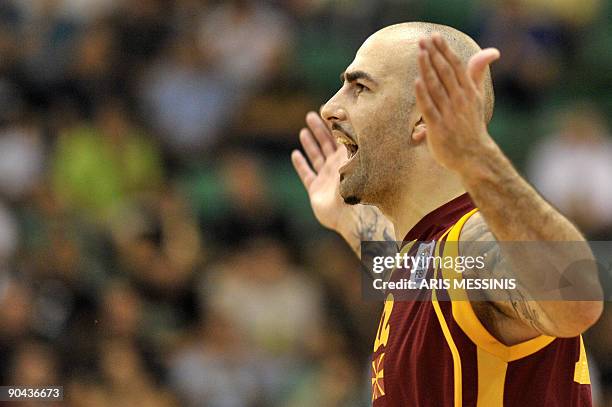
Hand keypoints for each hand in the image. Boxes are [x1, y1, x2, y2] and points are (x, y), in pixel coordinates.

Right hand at [291, 111, 348, 231]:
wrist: (350, 214)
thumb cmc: (356, 186)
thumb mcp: (354, 158)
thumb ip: (350, 138)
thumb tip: (347, 114)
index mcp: (349, 159)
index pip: (340, 138)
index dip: (332, 125)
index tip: (326, 111)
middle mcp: (337, 167)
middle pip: (326, 145)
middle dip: (319, 130)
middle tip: (311, 116)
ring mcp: (326, 179)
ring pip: (316, 157)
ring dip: (310, 144)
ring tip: (304, 132)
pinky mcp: (316, 190)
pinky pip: (307, 174)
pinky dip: (301, 165)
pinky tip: (296, 155)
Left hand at [414, 33, 499, 171]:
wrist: (474, 156)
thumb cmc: (472, 125)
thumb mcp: (477, 97)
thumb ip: (477, 74)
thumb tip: (491, 51)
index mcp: (469, 92)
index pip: (457, 66)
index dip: (445, 51)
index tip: (435, 37)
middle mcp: (460, 101)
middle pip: (446, 73)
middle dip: (434, 55)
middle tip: (423, 39)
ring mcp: (449, 114)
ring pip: (436, 87)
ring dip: (428, 69)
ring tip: (420, 53)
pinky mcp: (438, 128)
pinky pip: (429, 108)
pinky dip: (423, 95)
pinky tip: (417, 82)